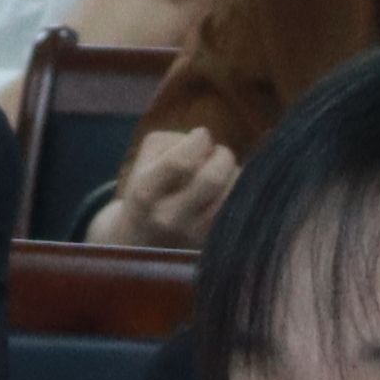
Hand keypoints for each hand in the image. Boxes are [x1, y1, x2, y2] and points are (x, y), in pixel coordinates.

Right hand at [100, 127, 236, 250]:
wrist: (140, 243)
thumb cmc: (146, 191)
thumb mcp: (143, 162)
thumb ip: (173, 142)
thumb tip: (207, 143)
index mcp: (146, 192)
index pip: (182, 162)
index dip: (199, 140)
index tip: (200, 136)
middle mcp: (169, 218)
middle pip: (212, 179)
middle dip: (223, 155)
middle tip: (218, 153)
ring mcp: (193, 235)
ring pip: (232, 193)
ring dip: (234, 174)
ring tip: (222, 173)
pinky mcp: (212, 242)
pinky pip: (239, 209)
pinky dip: (239, 191)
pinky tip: (227, 190)